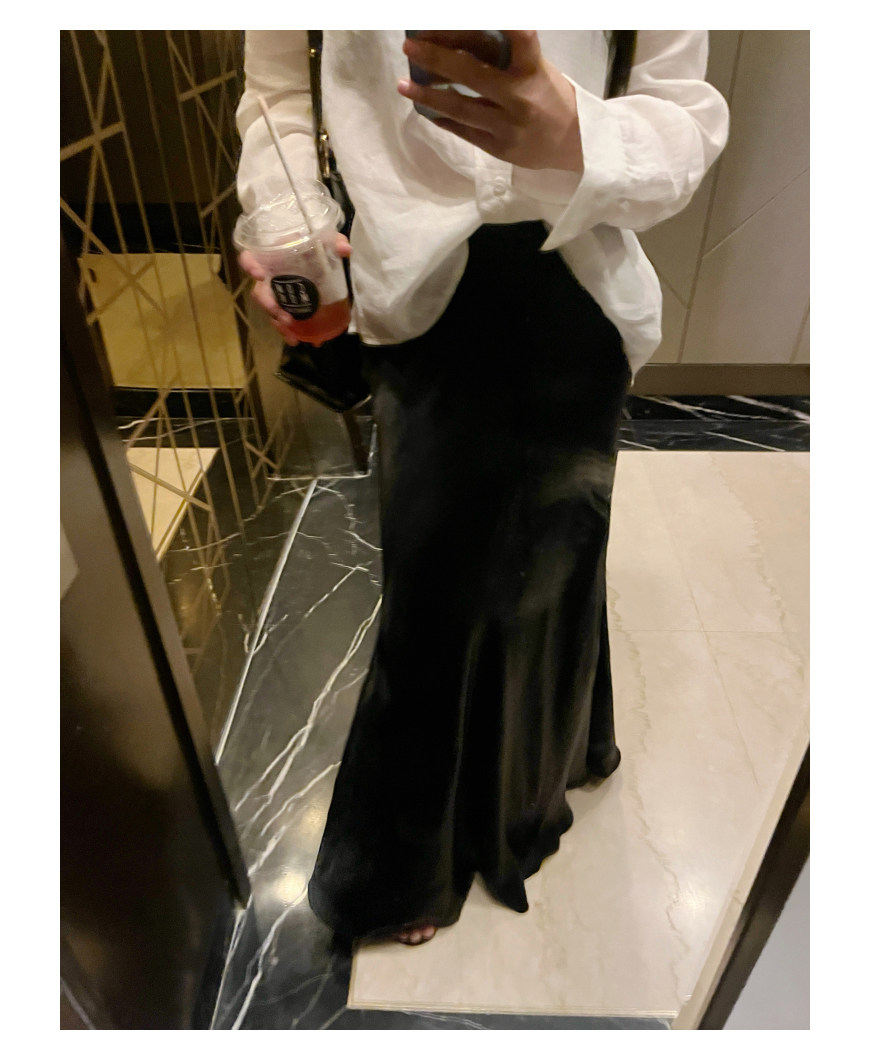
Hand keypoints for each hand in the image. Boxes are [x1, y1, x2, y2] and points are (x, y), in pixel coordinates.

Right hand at [238, 233, 351, 346]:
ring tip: (292, 336)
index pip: (249, 258)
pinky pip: (281, 320)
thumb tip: (345, 250)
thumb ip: (334, 241)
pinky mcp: (285, 306)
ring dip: (278, 324)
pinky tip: (297, 340)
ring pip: (270, 311)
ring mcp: (276, 293)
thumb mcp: (323, 241)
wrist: (315, 259)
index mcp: (272, 257)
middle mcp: (269, 276)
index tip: (260, 275)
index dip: (250, 266)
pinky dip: (289, 331)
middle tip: (284, 317)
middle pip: (259, 293)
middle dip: (269, 307)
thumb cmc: (311, 246)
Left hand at [399, 31, 582, 173]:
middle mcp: (520, 97)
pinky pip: (464, 131)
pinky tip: (425, 109)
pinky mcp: (500, 148)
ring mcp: (508, 126)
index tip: (470, 14)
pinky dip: (443, 118)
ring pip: (461, 108)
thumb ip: (504, 57)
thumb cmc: (549, 97)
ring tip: (403, 85)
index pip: (519, 38)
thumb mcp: (536, 69)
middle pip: (472, 74)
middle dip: (437, 58)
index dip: (503, 22)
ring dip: (428, 95)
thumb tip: (457, 42)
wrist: (573, 143)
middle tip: (410, 47)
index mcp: (533, 70)